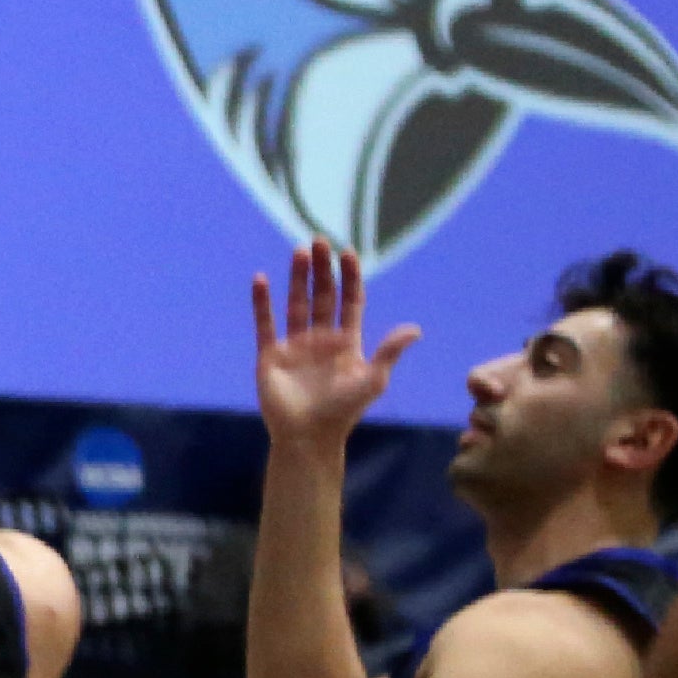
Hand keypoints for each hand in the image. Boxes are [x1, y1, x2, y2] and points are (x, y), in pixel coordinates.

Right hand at [251, 240, 419, 450]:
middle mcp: (321, 339)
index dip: (350, 278)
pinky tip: (261, 279)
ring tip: (299, 251)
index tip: (348, 253)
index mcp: (347, 342)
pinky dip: (262, 302)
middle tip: (320, 240)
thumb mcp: (372, 379)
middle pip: (323, 296)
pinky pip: (266, 323)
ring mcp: (295, 345)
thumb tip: (415, 329)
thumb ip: (390, 351)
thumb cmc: (344, 411)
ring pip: (296, 303)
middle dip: (322, 269)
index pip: (350, 302)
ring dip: (297, 278)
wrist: (308, 437)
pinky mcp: (270, 354)